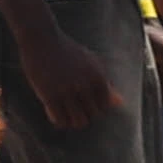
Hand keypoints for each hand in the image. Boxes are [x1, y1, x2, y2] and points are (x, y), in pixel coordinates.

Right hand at [13, 15, 122, 136]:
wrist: (42, 39)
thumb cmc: (68, 51)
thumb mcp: (91, 64)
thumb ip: (106, 84)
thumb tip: (120, 103)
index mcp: (98, 77)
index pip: (105, 106)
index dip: (96, 107)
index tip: (85, 102)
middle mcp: (84, 85)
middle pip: (92, 115)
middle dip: (84, 113)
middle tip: (73, 107)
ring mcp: (66, 91)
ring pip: (78, 122)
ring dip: (72, 121)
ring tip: (66, 113)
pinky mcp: (48, 95)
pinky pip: (59, 120)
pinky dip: (59, 121)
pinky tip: (55, 112)